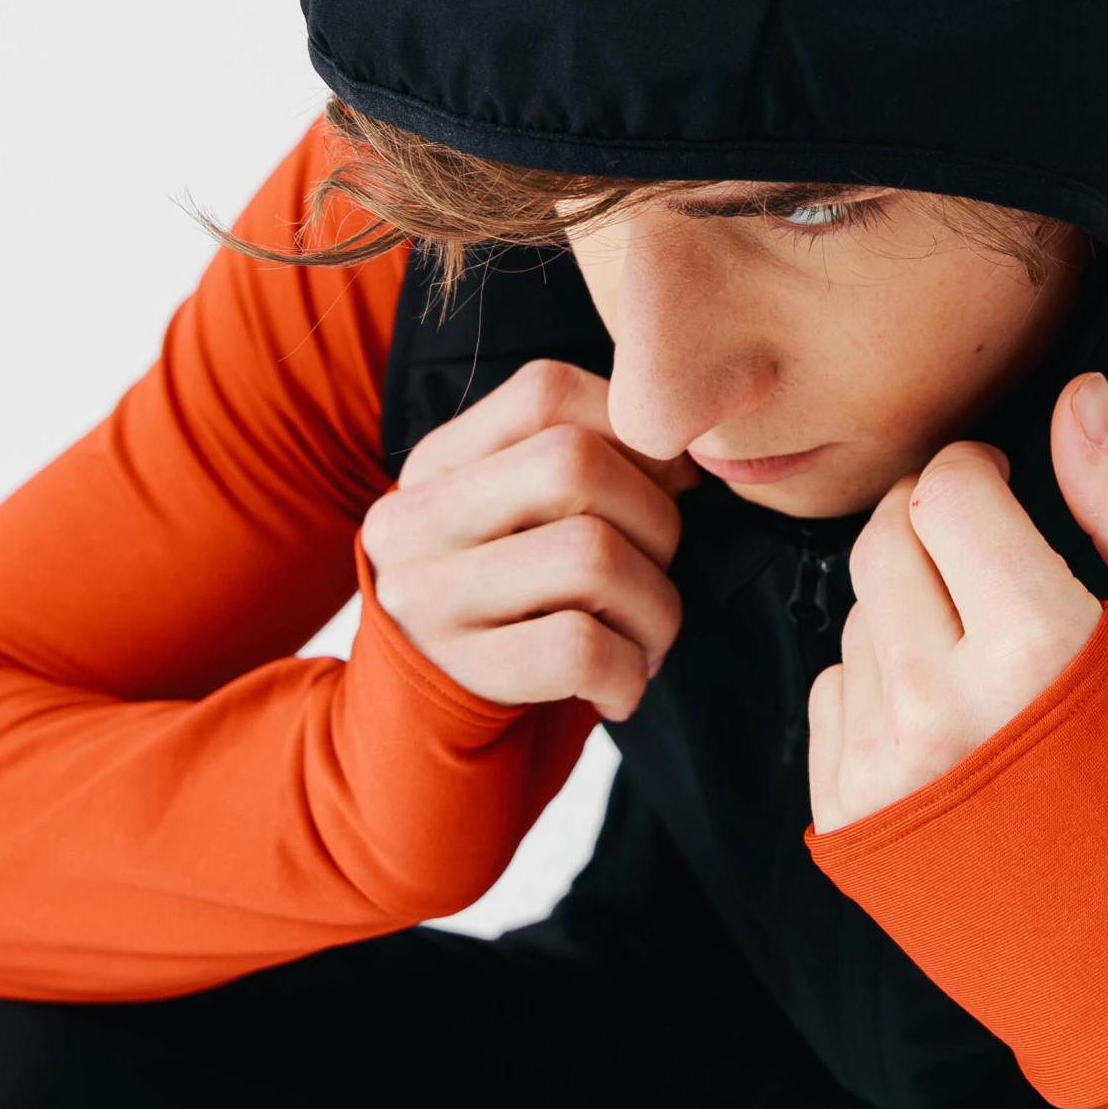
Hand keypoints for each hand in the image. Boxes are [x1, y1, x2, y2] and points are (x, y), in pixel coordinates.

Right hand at [361, 359, 698, 720]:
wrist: (422, 714)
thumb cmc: (507, 599)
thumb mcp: (514, 518)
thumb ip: (582, 466)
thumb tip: (690, 460)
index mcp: (437, 463)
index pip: (546, 394)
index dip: (631, 432)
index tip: (666, 485)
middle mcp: (417, 519)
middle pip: (575, 466)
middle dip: (656, 521)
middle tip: (658, 571)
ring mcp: (432, 596)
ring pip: (590, 556)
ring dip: (656, 606)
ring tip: (647, 636)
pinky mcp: (464, 670)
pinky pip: (582, 648)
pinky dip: (628, 670)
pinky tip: (618, 684)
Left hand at [808, 371, 1107, 831]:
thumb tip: (1079, 400)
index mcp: (1037, 653)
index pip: (946, 491)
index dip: (976, 468)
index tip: (1000, 483)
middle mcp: (936, 709)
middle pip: (882, 539)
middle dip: (929, 518)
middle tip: (985, 547)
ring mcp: (880, 773)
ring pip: (855, 614)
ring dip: (908, 605)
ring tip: (988, 656)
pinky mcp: (848, 822)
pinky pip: (829, 692)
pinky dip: (878, 680)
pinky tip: (952, 717)